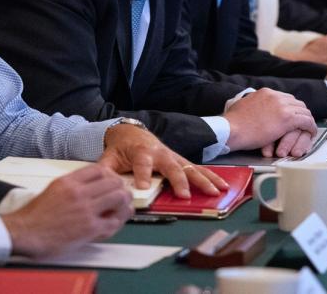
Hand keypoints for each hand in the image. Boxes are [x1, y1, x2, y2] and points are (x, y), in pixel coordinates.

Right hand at [1, 165, 131, 257]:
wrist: (24, 233)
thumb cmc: (34, 215)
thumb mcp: (52, 189)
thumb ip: (72, 186)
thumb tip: (89, 187)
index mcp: (69, 181)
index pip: (100, 170)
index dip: (110, 176)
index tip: (112, 183)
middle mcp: (79, 193)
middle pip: (114, 182)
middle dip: (121, 189)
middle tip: (121, 196)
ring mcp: (86, 210)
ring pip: (119, 198)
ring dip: (123, 204)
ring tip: (121, 209)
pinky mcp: (89, 228)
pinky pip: (114, 222)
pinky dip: (117, 222)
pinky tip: (113, 223)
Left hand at [97, 123, 225, 198]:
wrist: (130, 131)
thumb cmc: (121, 147)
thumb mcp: (109, 156)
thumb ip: (105, 170)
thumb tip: (102, 184)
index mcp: (141, 151)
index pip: (142, 163)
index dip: (143, 174)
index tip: (144, 187)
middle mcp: (160, 153)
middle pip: (172, 167)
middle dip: (179, 181)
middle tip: (185, 195)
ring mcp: (174, 156)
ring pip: (191, 168)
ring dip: (204, 180)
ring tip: (215, 192)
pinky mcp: (181, 161)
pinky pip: (198, 169)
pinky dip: (212, 177)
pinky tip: (224, 186)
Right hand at [224, 88, 317, 156]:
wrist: (231, 129)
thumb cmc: (232, 123)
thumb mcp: (241, 105)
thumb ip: (250, 104)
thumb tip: (249, 106)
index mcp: (265, 92)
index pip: (284, 97)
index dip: (290, 107)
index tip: (290, 115)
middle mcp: (276, 96)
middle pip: (296, 102)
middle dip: (300, 112)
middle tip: (301, 122)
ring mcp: (283, 106)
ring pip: (303, 111)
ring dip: (307, 120)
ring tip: (308, 129)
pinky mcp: (288, 118)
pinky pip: (306, 121)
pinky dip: (311, 127)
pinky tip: (311, 133)